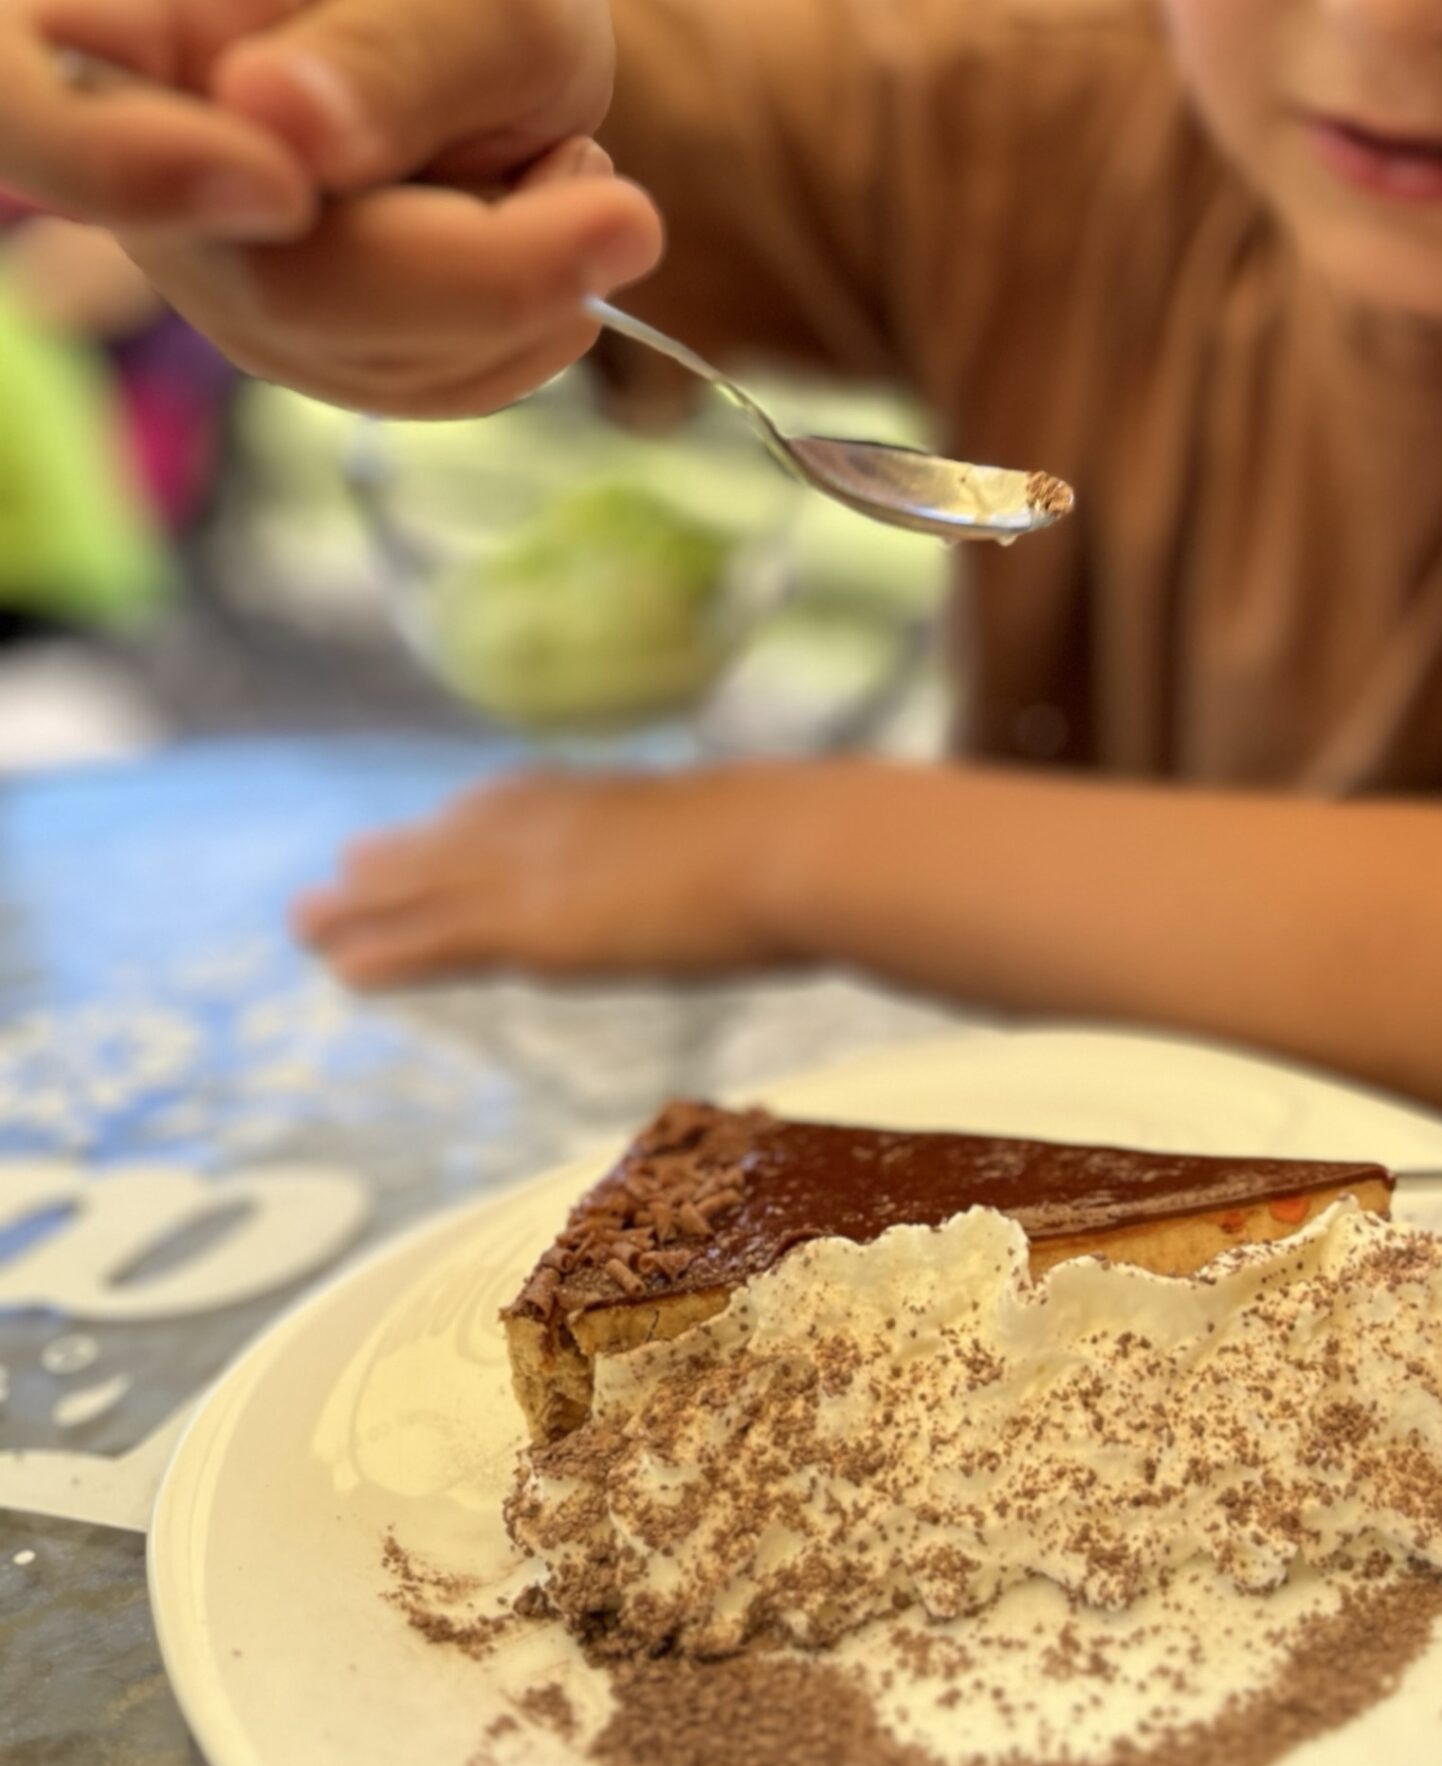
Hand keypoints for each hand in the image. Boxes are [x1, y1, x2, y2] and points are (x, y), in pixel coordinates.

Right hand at [0, 0, 661, 410]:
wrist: (493, 50)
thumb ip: (395, 43)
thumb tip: (283, 132)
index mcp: (118, 17)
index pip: (19, 103)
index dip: (122, 168)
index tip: (283, 184)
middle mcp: (137, 170)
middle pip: (271, 284)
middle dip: (474, 266)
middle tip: (623, 212)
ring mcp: (217, 282)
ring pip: (364, 355)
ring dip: (520, 280)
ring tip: (557, 164)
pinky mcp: (305, 356)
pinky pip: (425, 391)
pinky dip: (525, 327)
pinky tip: (538, 233)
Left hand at [291, 766, 797, 986]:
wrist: (796, 850)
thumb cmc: (812, 846)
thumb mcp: (768, 836)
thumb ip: (745, 848)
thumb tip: (795, 854)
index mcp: (617, 795)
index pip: (523, 800)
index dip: (469, 820)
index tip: (434, 825)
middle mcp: (564, 822)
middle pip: (458, 839)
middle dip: (397, 858)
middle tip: (338, 871)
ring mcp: (544, 871)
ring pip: (427, 888)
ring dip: (361, 907)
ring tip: (304, 922)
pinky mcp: (531, 927)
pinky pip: (437, 942)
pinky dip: (386, 952)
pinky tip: (342, 970)